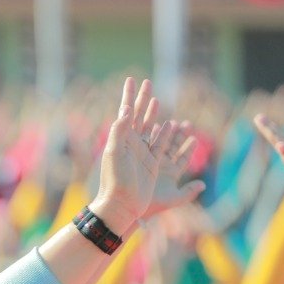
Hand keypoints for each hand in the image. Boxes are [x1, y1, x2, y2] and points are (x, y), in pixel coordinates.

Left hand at [91, 78, 164, 230]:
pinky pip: (160, 145)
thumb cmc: (116, 180)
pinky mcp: (152, 164)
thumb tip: (125, 110)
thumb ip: (119, 131)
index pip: (126, 112)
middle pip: (138, 116)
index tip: (131, 80)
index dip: (128, 95)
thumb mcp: (115, 153)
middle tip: (146, 82)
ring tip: (155, 99)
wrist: (122, 204)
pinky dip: (164, 134)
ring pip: (150, 128)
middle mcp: (130, 144)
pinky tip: (169, 124)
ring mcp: (141, 153)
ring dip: (153, 113)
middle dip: (142, 99)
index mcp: (120, 139)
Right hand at [142, 120, 204, 218]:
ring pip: (161, 144)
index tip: (194, 139)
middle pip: (174, 147)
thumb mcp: (173, 198)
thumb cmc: (152, 204)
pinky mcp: (141, 160)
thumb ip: (188, 192)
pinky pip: (148, 144)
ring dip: (166, 133)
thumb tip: (204, 185)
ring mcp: (152, 162)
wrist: (131, 205)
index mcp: (172, 173)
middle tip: (186, 124)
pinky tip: (154, 126)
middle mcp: (163, 166)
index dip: (189, 149)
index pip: (184, 158)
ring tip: (172, 122)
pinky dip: (152, 136)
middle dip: (180, 136)